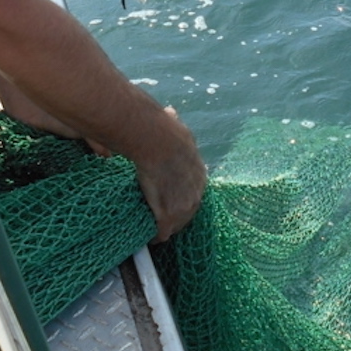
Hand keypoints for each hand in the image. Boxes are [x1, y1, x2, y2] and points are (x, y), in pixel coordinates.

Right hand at [130, 106, 206, 243]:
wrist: (157, 142)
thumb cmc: (164, 133)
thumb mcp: (178, 127)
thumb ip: (175, 123)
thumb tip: (170, 111)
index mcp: (200, 175)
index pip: (194, 193)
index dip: (182, 197)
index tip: (171, 198)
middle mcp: (197, 194)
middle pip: (188, 213)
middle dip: (176, 216)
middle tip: (162, 218)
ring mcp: (184, 207)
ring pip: (177, 225)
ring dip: (166, 228)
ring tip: (154, 230)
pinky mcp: (168, 216)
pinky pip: (163, 233)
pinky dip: (156, 236)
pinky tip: (150, 238)